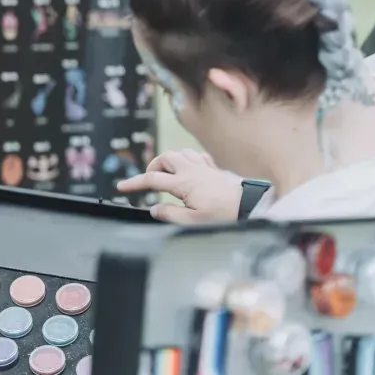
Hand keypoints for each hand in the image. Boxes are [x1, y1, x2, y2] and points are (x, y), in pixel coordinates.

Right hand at [116, 150, 243, 224]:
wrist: (252, 207)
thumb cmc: (224, 215)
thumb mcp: (193, 221)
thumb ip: (169, 214)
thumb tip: (154, 209)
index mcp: (183, 183)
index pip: (151, 179)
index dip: (134, 183)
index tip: (122, 187)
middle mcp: (191, 171)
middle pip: (165, 158)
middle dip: (153, 167)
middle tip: (149, 181)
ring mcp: (204, 168)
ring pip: (180, 153)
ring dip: (170, 161)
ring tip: (168, 174)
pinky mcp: (215, 170)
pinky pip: (197, 156)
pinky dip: (188, 160)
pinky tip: (189, 169)